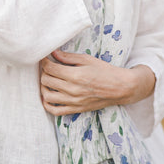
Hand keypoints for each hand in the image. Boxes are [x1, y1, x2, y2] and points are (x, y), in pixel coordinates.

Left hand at [40, 49, 155, 115]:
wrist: (120, 88)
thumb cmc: (105, 71)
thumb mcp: (87, 59)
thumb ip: (68, 57)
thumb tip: (53, 52)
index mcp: (75, 75)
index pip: (50, 68)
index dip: (44, 61)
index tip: (44, 58)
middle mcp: (72, 90)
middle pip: (46, 80)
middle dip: (44, 72)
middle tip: (48, 67)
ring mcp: (73, 102)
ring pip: (47, 96)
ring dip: (43, 87)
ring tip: (48, 80)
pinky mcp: (76, 109)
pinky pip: (55, 111)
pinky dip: (47, 104)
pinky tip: (48, 96)